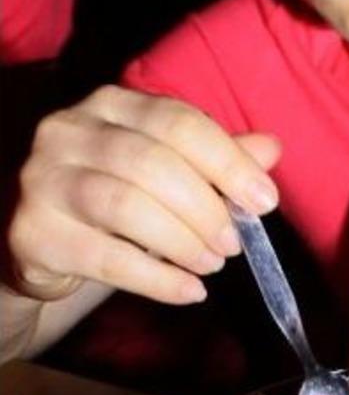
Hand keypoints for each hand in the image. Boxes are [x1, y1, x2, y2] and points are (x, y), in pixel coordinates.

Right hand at [6, 85, 280, 305]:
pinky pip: (105, 258)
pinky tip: (189, 291)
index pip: (179, 122)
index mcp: (111, 104)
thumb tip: (271, 149)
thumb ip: (216, 158)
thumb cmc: (117, 196)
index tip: (265, 202)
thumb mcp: (170, 171)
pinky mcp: (30, 231)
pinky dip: (157, 279)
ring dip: (183, 241)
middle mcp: (68, 129)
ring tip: (212, 263)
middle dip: (205, 208)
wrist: (44, 241)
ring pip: (125, 205)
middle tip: (234, 244)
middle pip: (152, 163)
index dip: (228, 162)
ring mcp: (43, 178)